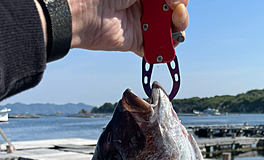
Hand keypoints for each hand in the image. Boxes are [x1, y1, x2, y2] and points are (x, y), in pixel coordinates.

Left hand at [68, 0, 188, 55]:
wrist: (83, 13)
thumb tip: (179, 2)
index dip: (179, 0)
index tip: (176, 1)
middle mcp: (144, 5)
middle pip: (173, 13)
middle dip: (180, 15)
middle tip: (176, 13)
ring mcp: (141, 25)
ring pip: (168, 32)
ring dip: (175, 32)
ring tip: (171, 29)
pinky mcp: (136, 43)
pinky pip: (155, 49)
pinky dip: (163, 51)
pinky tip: (165, 46)